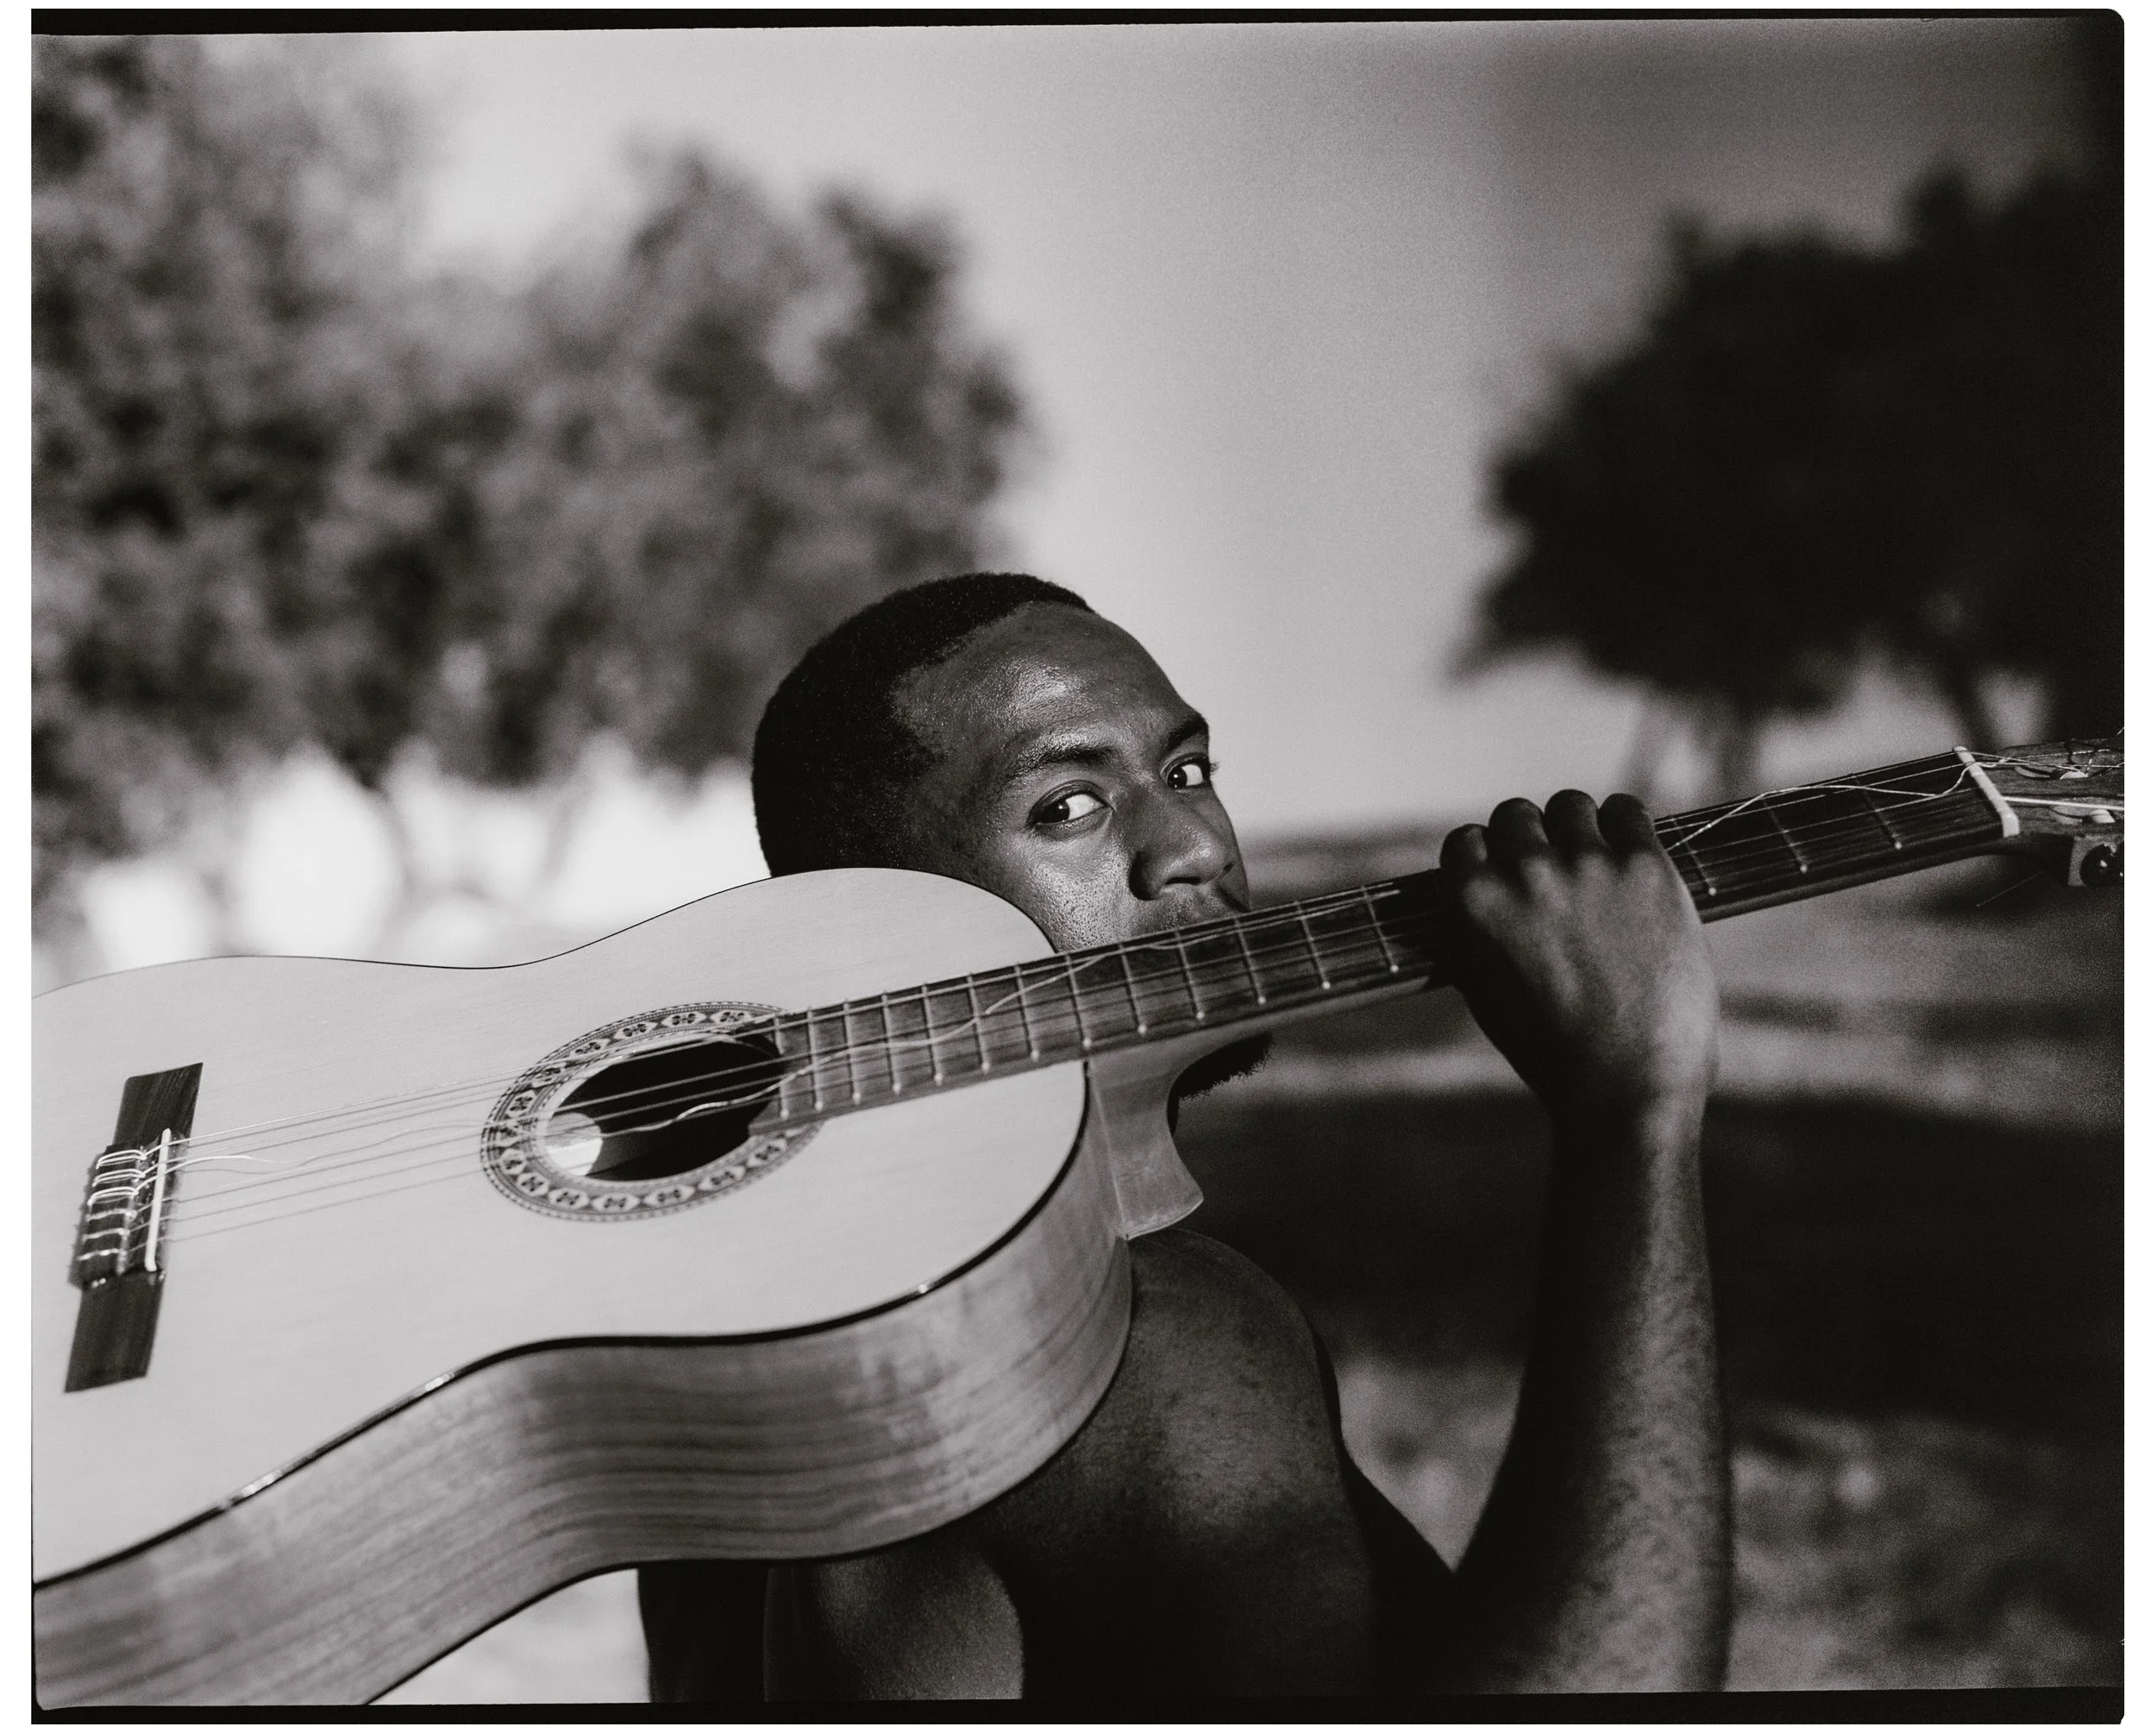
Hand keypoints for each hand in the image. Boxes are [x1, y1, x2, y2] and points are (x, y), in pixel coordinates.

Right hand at [1438, 791, 1716, 1130]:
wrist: (1625, 1088)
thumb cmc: (1554, 1054)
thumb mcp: (1485, 992)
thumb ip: (1477, 933)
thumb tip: (1481, 895)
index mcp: (1474, 904)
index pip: (1467, 840)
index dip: (1488, 858)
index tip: (1505, 875)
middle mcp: (1525, 874)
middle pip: (1517, 815)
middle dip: (1532, 842)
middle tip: (1555, 877)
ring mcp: (1587, 865)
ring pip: (1571, 806)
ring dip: (1578, 830)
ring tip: (1596, 866)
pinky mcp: (1646, 868)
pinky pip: (1628, 811)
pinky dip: (1626, 827)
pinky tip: (1631, 855)